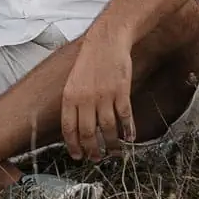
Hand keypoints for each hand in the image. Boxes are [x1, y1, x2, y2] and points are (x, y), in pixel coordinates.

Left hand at [60, 30, 135, 160]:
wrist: (106, 40)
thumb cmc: (90, 60)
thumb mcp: (73, 81)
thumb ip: (73, 103)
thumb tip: (75, 127)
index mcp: (70, 96)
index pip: (69, 129)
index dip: (73, 146)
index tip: (77, 156)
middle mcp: (85, 98)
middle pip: (88, 133)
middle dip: (93, 150)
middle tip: (96, 159)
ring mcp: (104, 96)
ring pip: (107, 129)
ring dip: (111, 145)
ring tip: (113, 152)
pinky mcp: (121, 92)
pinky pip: (124, 117)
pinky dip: (128, 130)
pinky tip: (129, 137)